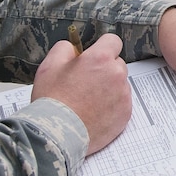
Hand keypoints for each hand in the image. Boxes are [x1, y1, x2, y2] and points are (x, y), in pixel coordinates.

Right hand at [32, 33, 130, 153]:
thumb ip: (65, 48)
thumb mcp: (50, 65)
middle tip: (86, 82)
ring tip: (88, 100)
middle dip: (104, 69)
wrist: (58, 134)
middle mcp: (116, 75)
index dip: (102, 47)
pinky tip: (95, 112)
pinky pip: (122, 103)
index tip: (95, 56)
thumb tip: (74, 48)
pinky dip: (112, 105)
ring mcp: (123, 96)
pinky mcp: (125, 114)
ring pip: (120, 84)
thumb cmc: (52, 100)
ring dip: (109, 88)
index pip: (113, 41)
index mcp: (100, 59)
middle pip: (117, 64)